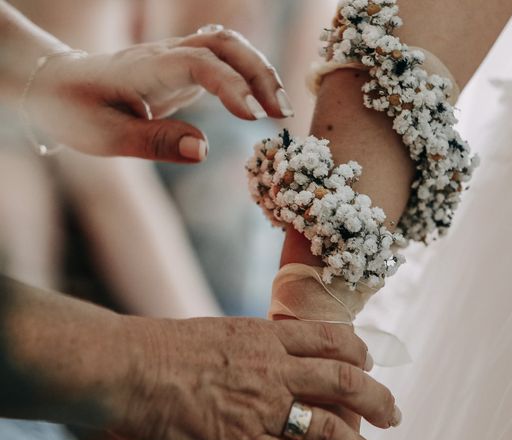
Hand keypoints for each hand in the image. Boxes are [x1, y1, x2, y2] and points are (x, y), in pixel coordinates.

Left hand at [26, 28, 292, 162]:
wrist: (57, 85)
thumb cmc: (77, 111)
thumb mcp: (106, 137)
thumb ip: (156, 143)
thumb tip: (205, 151)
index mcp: (145, 69)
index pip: (199, 64)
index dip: (232, 86)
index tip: (254, 118)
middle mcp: (165, 55)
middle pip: (223, 44)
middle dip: (260, 74)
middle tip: (281, 114)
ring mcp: (175, 57)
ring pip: (227, 45)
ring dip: (260, 72)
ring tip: (280, 109)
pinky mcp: (181, 67)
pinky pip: (223, 59)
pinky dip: (249, 74)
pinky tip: (261, 99)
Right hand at [111, 316, 396, 439]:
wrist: (132, 367)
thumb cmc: (169, 348)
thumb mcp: (224, 332)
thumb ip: (257, 345)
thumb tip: (277, 353)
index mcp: (269, 337)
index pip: (333, 339)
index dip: (359, 353)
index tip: (368, 365)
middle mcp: (275, 368)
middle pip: (346, 381)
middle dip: (377, 400)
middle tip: (391, 414)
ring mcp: (263, 406)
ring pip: (329, 428)